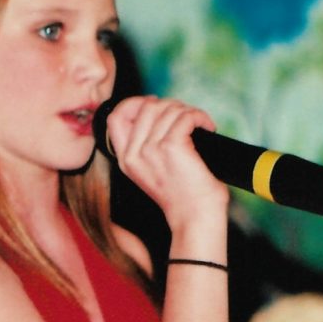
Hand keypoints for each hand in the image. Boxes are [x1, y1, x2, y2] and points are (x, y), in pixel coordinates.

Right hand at [106, 95, 228, 228]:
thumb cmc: (182, 195)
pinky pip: (186, 116)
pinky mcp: (172, 146)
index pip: (115, 117)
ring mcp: (151, 150)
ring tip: (199, 126)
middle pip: (146, 106)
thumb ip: (145, 145)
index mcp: (126, 160)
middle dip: (171, 105)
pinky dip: (200, 117)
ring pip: (169, 108)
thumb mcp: (152, 171)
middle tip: (187, 119)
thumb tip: (156, 111)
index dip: (134, 103)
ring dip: (189, 112)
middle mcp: (134, 154)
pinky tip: (207, 128)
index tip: (154, 105)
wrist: (195, 218)